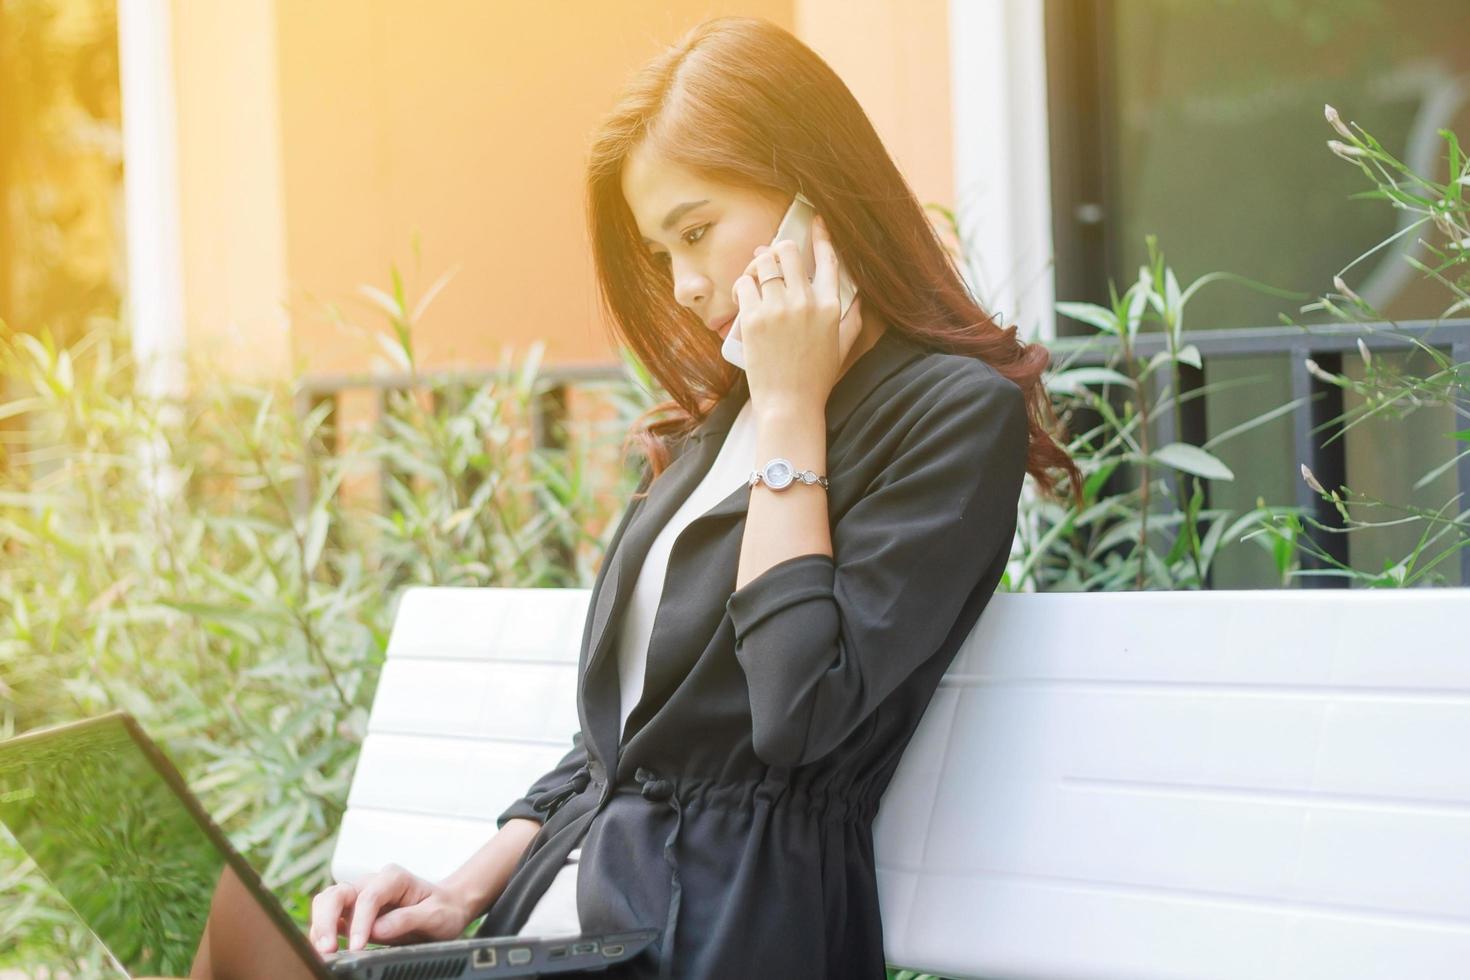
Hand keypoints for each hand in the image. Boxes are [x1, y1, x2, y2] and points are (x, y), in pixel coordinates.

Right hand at [308, 863, 476, 955]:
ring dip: (321, 925)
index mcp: (394, 878)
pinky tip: (326, 948)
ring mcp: (361, 895)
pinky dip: (323, 931)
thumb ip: (408, 919)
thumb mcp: (435, 915)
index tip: (356, 946)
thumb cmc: (443, 909)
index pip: (369, 896)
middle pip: (338, 892)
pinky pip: (331, 916)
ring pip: (328, 901)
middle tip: (328, 949)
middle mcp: (373, 882)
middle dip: (327, 920)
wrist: (447, 907)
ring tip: (324, 951)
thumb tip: (377, 930)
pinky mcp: (354, 911)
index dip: (359, 922)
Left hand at [732, 212, 862, 416]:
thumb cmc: (816, 379)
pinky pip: (744, 283)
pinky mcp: (754, 318)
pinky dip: (743, 284)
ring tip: (756, 276)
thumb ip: (854, 319)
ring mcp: (779, 308)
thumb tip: (859, 299)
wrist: (789, 404)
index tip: (815, 222)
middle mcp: (806, 301)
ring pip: (763, 263)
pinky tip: (745, 294)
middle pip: (788, 251)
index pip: (828, 259)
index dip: (821, 236)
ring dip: (757, 265)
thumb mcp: (843, 347)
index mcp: (831, 305)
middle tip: (771, 258)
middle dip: (778, 250)